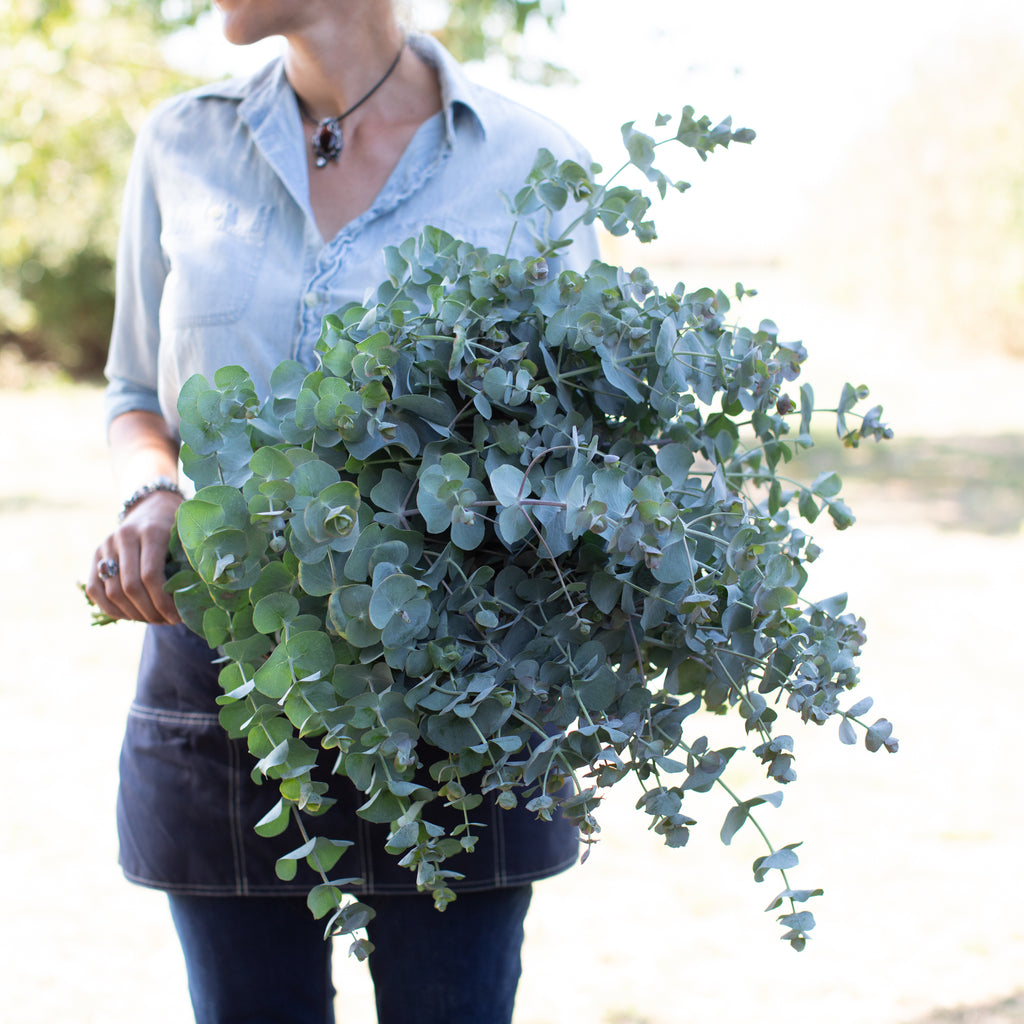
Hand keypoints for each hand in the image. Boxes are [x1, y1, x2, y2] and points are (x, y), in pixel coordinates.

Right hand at [85, 490, 183, 623]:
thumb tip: (201, 596)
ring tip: (154, 620)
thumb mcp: (187, 537)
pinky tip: (133, 616)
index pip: (151, 576)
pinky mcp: (95, 556)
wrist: (153, 506)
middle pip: (130, 587)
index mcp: (151, 532)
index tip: (177, 616)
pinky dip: (112, 609)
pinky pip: (94, 590)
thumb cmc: (177, 528)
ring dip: (134, 614)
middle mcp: (124, 537)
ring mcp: (106, 546)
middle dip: (150, 612)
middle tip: (167, 621)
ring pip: (112, 592)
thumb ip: (193, 560)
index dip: (163, 602)